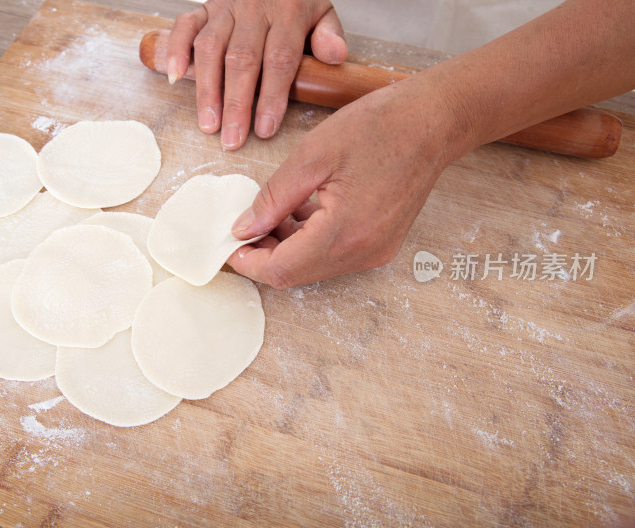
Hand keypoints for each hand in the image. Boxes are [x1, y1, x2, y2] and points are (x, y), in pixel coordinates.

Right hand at [167, 0, 347, 149]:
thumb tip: (335, 57)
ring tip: (209, 124)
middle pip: (242, 60)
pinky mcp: (203, 7)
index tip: (265, 129)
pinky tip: (175, 78)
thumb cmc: (296, 1)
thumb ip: (328, 34)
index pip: (279, 59)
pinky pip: (185, 26)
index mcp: (287, 12)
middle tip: (232, 139)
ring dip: (207, 89)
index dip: (271, 96)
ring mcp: (224, 8)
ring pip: (211, 48)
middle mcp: (253, 9)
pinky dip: (176, 50)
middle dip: (236, 104)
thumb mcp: (322, 11)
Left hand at [227, 81, 470, 288]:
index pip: (281, 270)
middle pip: (296, 273)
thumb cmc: (379, 127)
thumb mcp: (312, 156)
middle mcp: (362, 253)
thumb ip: (273, 198)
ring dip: (285, 246)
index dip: (247, 262)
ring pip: (314, 265)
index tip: (226, 246)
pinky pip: (334, 253)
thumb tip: (244, 228)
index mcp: (344, 233)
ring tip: (269, 213)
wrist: (434, 121)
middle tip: (241, 227)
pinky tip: (298, 211)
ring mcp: (375, 251)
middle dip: (263, 255)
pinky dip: (309, 239)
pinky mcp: (381, 243)